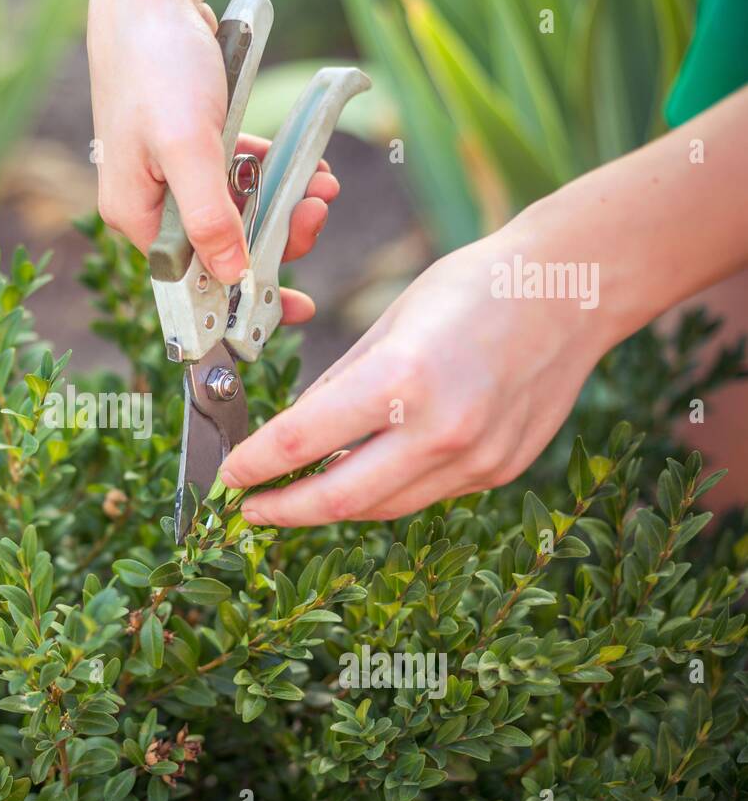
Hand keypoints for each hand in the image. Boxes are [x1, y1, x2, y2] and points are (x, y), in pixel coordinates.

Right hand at [87, 0, 337, 323]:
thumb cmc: (159, 66)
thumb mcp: (189, 147)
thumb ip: (211, 217)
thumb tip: (232, 276)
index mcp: (138, 216)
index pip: (193, 281)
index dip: (240, 299)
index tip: (288, 310)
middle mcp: (151, 204)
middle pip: (222, 248)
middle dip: (276, 236)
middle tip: (316, 213)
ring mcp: (171, 176)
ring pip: (237, 212)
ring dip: (282, 203)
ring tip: (320, 184)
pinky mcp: (192, 148)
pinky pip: (239, 177)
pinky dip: (272, 174)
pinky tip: (302, 164)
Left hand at [219, 238, 615, 525]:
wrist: (572, 290)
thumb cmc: (472, 289)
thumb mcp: (388, 324)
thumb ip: (337, 387)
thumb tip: (293, 435)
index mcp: (401, 379)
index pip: (301, 442)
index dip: (254, 467)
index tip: (229, 476)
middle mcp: (441, 430)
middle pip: (338, 499)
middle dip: (282, 511)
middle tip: (248, 509)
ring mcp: (476, 459)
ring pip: (381, 507)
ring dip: (330, 506)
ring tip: (295, 496)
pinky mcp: (499, 471)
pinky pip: (423, 495)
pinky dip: (383, 491)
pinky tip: (360, 475)